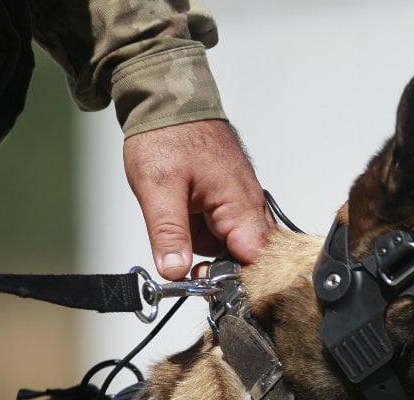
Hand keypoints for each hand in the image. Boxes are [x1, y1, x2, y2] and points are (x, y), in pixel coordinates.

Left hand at [123, 119, 273, 279]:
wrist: (167, 100)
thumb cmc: (167, 135)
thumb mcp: (157, 188)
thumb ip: (169, 233)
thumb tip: (175, 271)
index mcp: (241, 204)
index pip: (256, 261)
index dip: (235, 280)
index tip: (205, 285)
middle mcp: (250, 205)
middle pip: (248, 257)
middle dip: (219, 268)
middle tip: (183, 261)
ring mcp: (242, 201)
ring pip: (233, 245)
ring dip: (207, 248)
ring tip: (180, 225)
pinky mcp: (231, 198)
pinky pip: (224, 229)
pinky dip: (204, 231)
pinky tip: (186, 217)